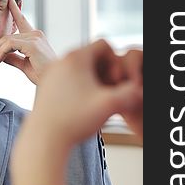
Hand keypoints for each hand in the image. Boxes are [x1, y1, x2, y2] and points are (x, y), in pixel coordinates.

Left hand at [0, 0, 56, 84]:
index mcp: (35, 37)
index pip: (22, 20)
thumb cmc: (42, 75)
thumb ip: (12, 57)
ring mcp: (35, 37)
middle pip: (7, 37)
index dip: (15, 9)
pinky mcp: (32, 44)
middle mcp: (35, 34)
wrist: (53, 83)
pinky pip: (9, 46)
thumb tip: (1, 55)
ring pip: (6, 42)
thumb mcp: (24, 65)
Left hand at [11, 40, 142, 184]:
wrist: (44, 140)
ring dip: (90, 79)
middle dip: (103, 69)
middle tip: (107, 90)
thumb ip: (131, 93)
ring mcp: (49, 73)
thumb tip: (141, 90)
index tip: (115, 80)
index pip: (103, 45)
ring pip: (77, 67)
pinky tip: (80, 106)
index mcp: (75, 57)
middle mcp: (59, 61)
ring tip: (94, 100)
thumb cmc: (75, 121)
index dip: (116, 60)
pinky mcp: (43, 87)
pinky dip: (76, 87)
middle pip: (89, 55)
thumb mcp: (109, 105)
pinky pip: (65, 78)